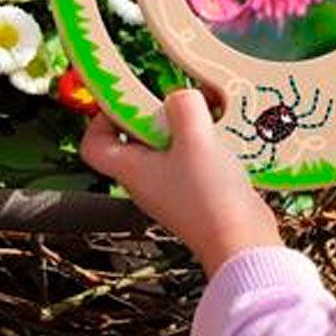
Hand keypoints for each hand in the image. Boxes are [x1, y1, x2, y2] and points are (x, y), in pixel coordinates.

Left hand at [80, 89, 281, 276]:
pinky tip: (224, 137)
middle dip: (157, 114)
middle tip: (180, 103)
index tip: (129, 100)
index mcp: (132, 169)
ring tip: (208, 117)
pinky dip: (204, 142)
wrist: (241, 239)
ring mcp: (171, 187)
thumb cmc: (210, 196)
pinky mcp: (196, 192)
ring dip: (186, 126)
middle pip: (136, 138)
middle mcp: (147, 180)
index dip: (104, 117)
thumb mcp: (195, 138)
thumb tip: (179, 96)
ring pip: (167, 146)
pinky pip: (191, 157)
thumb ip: (184, 105)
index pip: (94, 144)